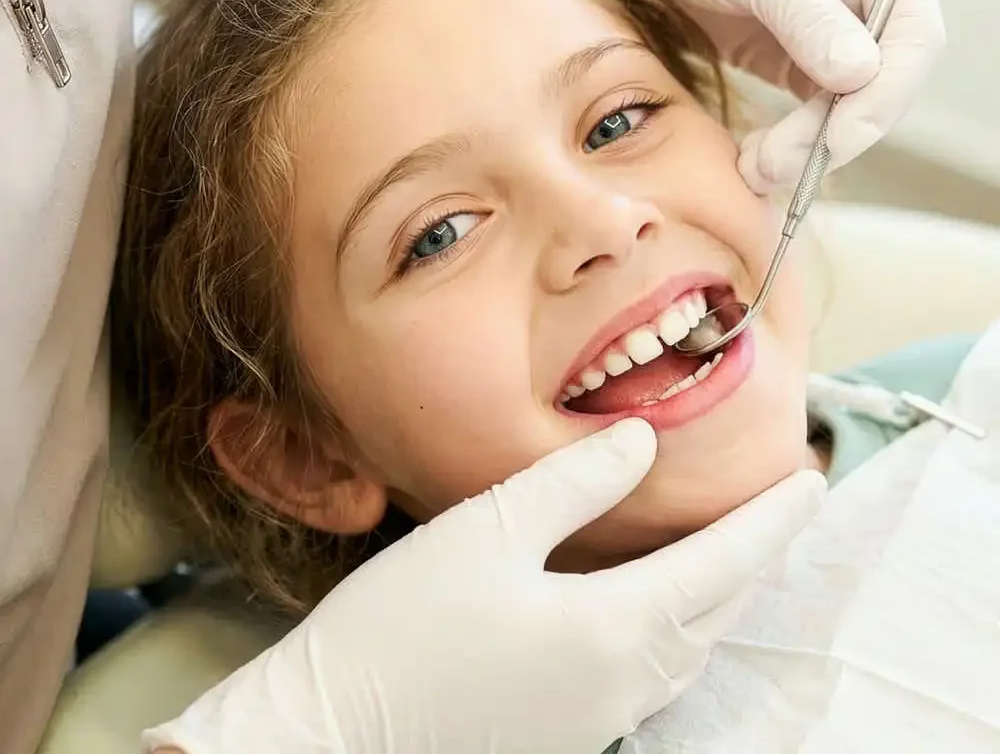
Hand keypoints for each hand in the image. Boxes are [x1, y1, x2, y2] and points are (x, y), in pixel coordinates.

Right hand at [144, 419, 823, 753]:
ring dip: (727, 598)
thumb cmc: (405, 624)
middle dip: (761, 558)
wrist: (331, 732)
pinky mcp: (565, 732)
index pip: (720, 565)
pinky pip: (656, 677)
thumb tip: (644, 442)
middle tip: (787, 510)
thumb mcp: (489, 529)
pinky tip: (669, 611)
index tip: (811, 481)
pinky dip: (684, 631)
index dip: (770, 522)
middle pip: (718, 613)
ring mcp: (596, 718)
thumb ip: (575, 483)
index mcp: (612, 630)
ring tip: (743, 555)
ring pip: (693, 652)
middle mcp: (622, 685)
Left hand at [534, 0, 945, 192]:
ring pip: (843, 108)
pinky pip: (806, 113)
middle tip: (780, 166)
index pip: (913, 36)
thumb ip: (808, 16)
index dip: (887, 94)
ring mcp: (827, 31)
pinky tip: (754, 159)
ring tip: (756, 169)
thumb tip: (861, 75)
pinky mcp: (789, 59)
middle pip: (882, 83)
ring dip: (807, 146)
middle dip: (837, 131)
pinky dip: (787, 141)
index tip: (840, 138)